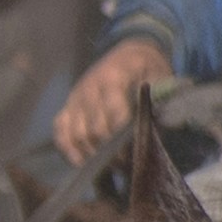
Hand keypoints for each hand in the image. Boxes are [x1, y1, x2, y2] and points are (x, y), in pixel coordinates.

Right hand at [48, 34, 174, 167]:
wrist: (130, 53)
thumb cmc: (148, 71)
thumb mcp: (161, 80)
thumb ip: (159, 104)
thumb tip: (157, 131)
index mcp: (114, 78)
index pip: (114, 116)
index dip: (124, 141)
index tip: (134, 157)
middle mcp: (89, 88)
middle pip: (95, 130)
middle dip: (110, 154)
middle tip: (126, 167)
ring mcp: (75, 97)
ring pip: (76, 134)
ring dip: (92, 155)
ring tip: (111, 167)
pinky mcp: (67, 105)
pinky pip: (60, 130)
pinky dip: (69, 148)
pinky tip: (83, 162)